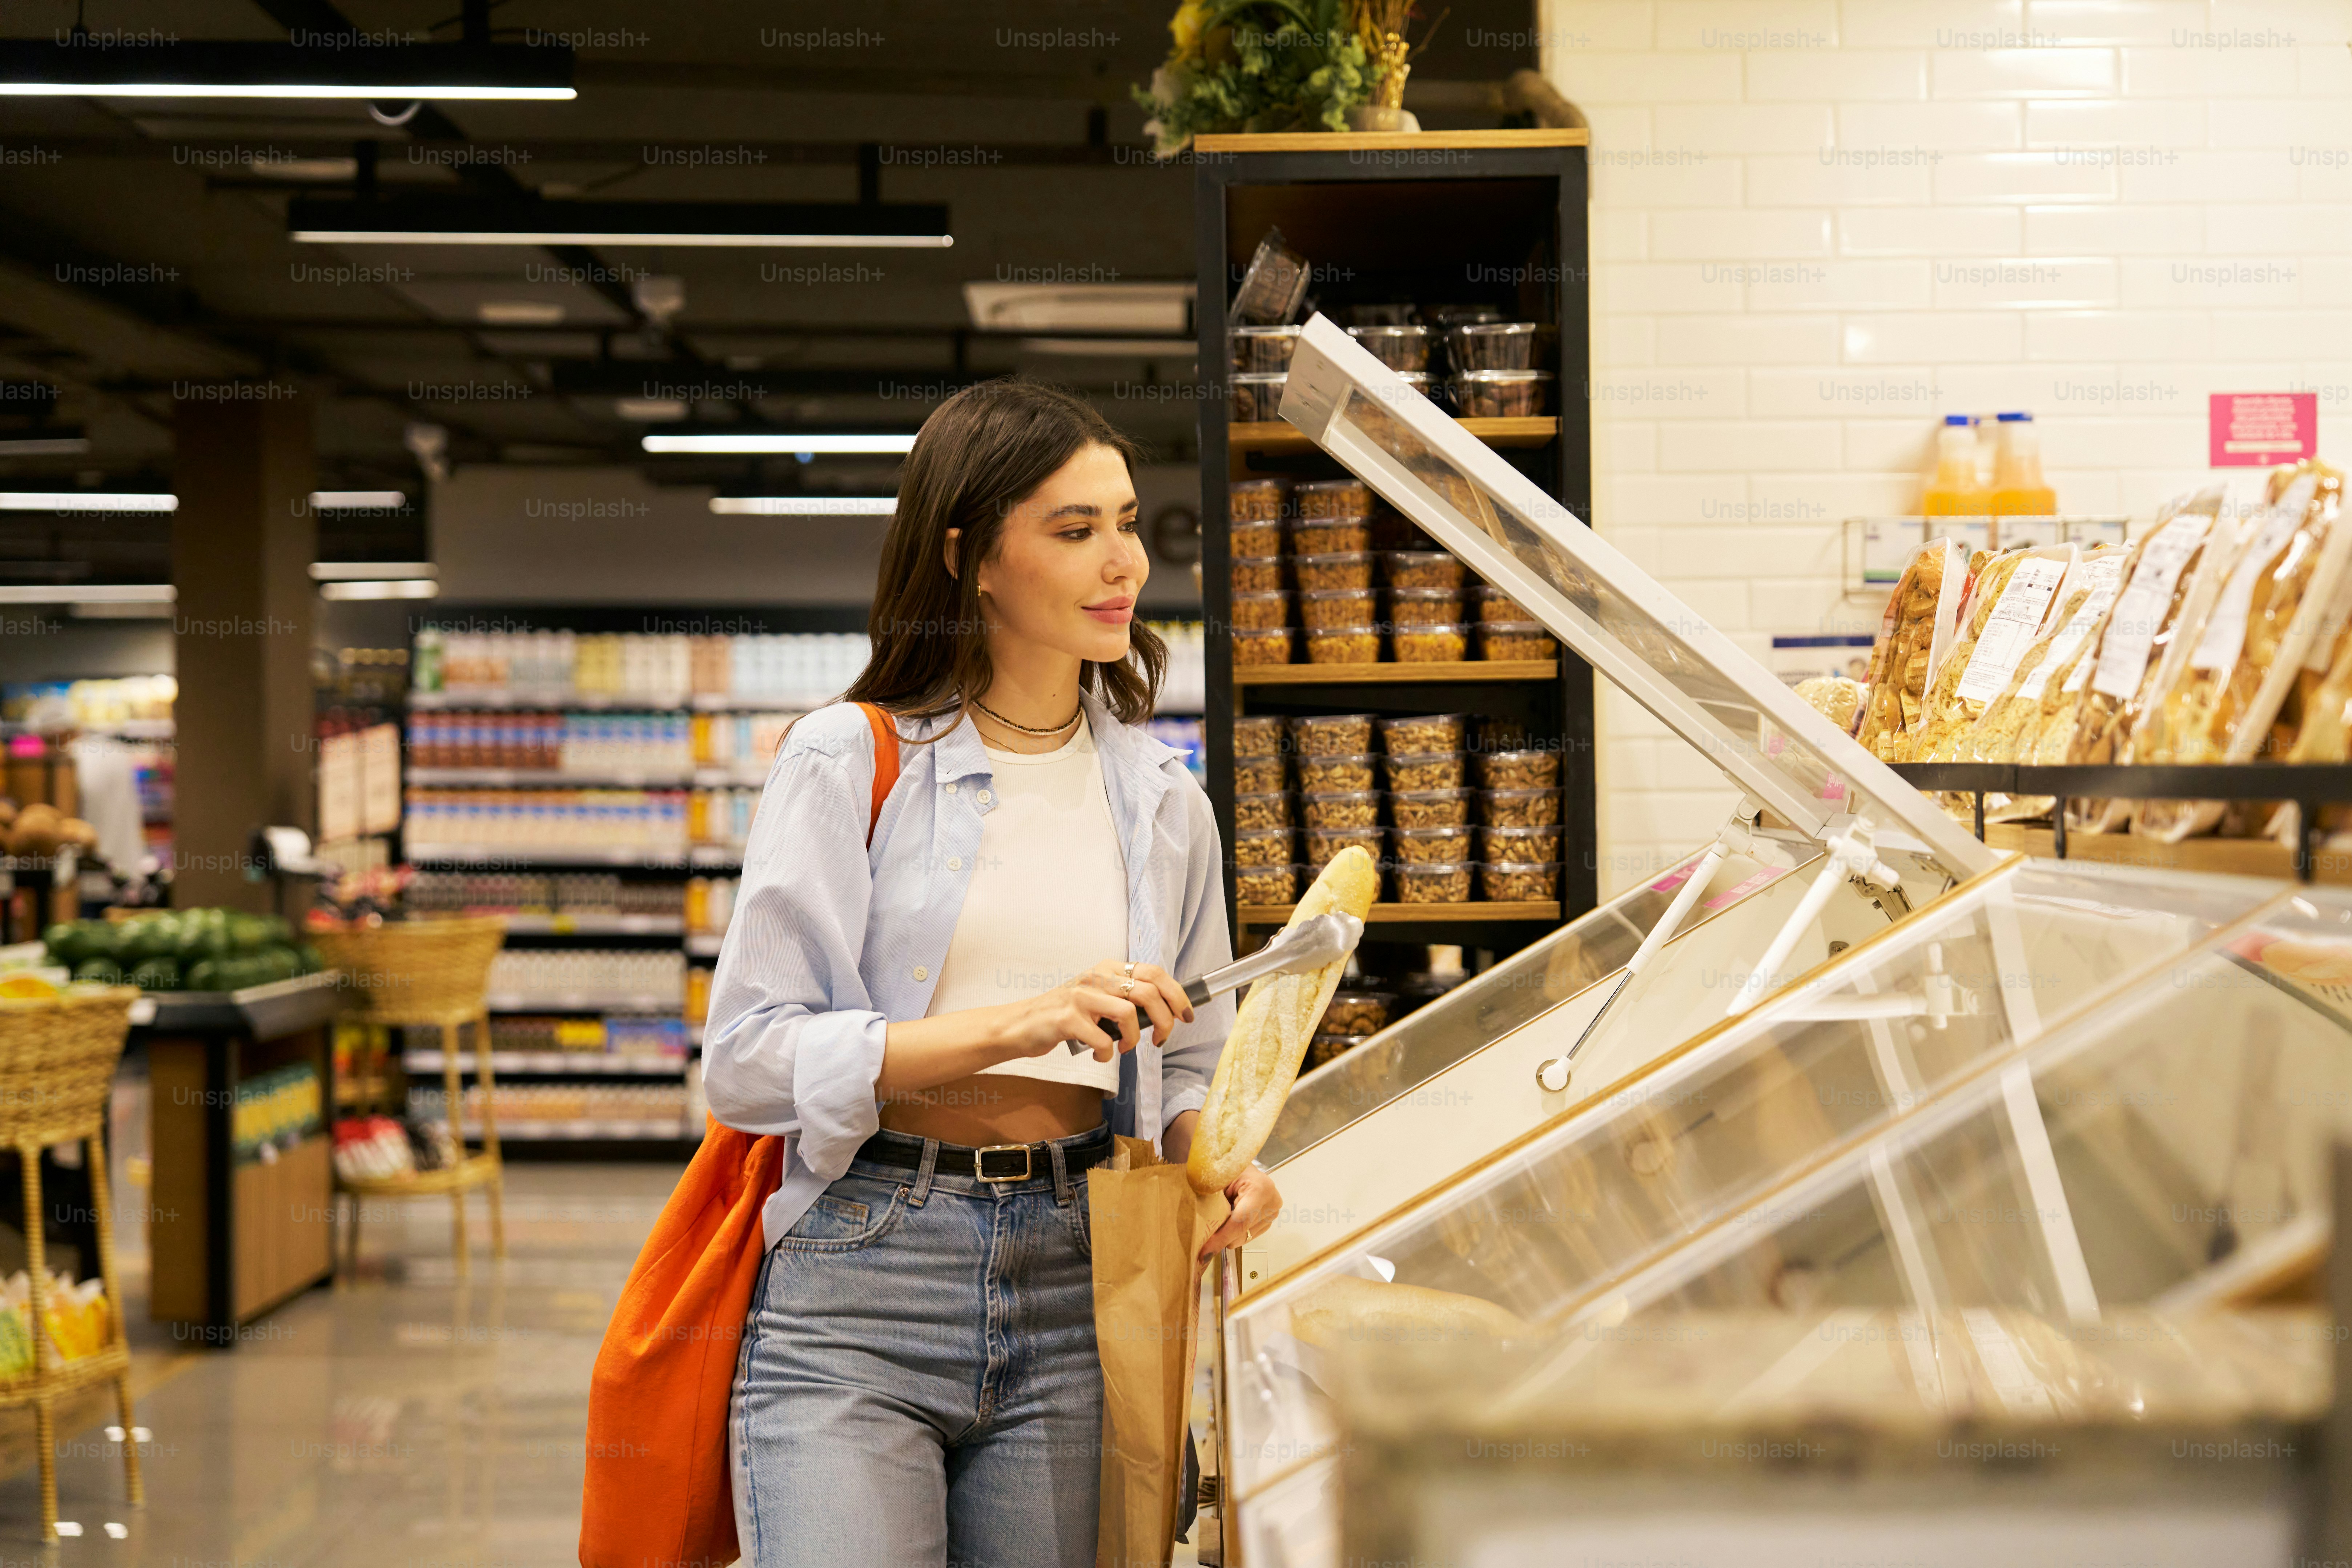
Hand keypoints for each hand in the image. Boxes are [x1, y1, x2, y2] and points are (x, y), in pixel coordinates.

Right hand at [993, 960, 1195, 1063]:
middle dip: (1165, 1020)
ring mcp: (1081, 996)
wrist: (1021, 1025)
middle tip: (1161, 1039)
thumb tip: (1163, 1012)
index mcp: (1107, 969)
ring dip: (1134, 1039)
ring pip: (1129, 1014)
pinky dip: (1106, 1054)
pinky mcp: (1068, 1019)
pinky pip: (1102, 1040)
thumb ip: (1124, 997)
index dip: (1177, 994)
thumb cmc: (1064, 1015)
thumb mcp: (1097, 996)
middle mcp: (1096, 976)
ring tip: (1125, 1048)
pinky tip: (1099, 1055)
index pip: (1154, 972)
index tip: (1186, 1015)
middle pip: (1149, 992)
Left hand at [1199, 1163, 1280, 1259]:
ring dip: (1228, 1232)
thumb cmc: (1226, 1167)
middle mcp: (1272, 1202)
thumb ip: (1211, 1202)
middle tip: (1203, 1232)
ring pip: (1243, 1237)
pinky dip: (1235, 1231)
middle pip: (1241, 1233)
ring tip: (1220, 1215)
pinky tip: (1229, 1217)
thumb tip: (1200, 1230)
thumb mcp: (1216, 1180)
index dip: (1220, 1239)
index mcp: (1260, 1189)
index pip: (1239, 1222)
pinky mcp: (1270, 1219)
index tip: (1203, 1253)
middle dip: (1220, 1236)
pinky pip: (1247, 1235)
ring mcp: (1273, 1212)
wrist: (1238, 1163)